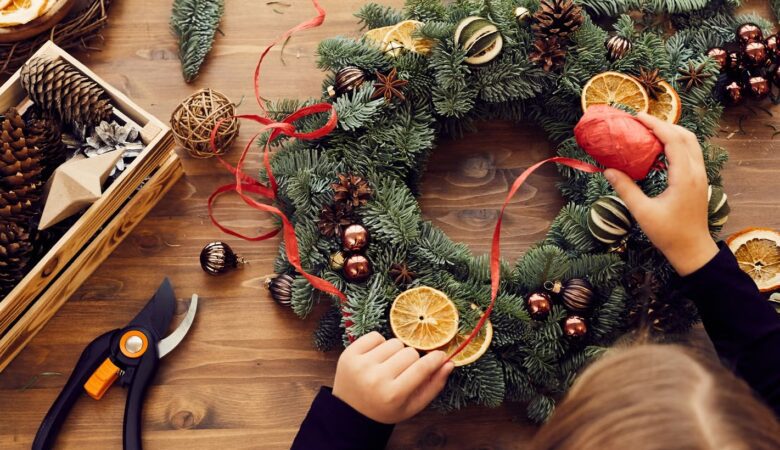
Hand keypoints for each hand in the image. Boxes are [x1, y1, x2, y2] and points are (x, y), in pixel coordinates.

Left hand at [332, 331, 454, 423]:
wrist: (350, 411)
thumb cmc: (386, 408)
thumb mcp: (413, 405)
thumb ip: (434, 385)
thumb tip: (449, 362)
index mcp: (393, 394)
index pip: (422, 367)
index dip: (435, 359)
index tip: (440, 355)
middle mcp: (376, 378)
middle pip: (409, 352)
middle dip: (412, 360)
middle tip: (403, 371)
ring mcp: (361, 365)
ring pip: (394, 342)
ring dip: (396, 352)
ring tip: (388, 366)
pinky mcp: (349, 354)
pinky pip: (375, 336)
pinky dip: (380, 344)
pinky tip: (376, 358)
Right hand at [603, 112, 718, 275]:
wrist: (692, 250)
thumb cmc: (667, 233)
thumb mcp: (642, 212)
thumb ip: (626, 188)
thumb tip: (608, 170)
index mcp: (684, 177)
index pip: (673, 140)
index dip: (656, 125)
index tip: (638, 117)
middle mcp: (696, 172)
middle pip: (686, 136)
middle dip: (664, 125)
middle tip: (641, 122)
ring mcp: (701, 176)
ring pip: (691, 144)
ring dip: (672, 133)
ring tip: (649, 132)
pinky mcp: (699, 181)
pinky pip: (690, 154)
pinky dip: (676, 145)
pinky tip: (658, 150)